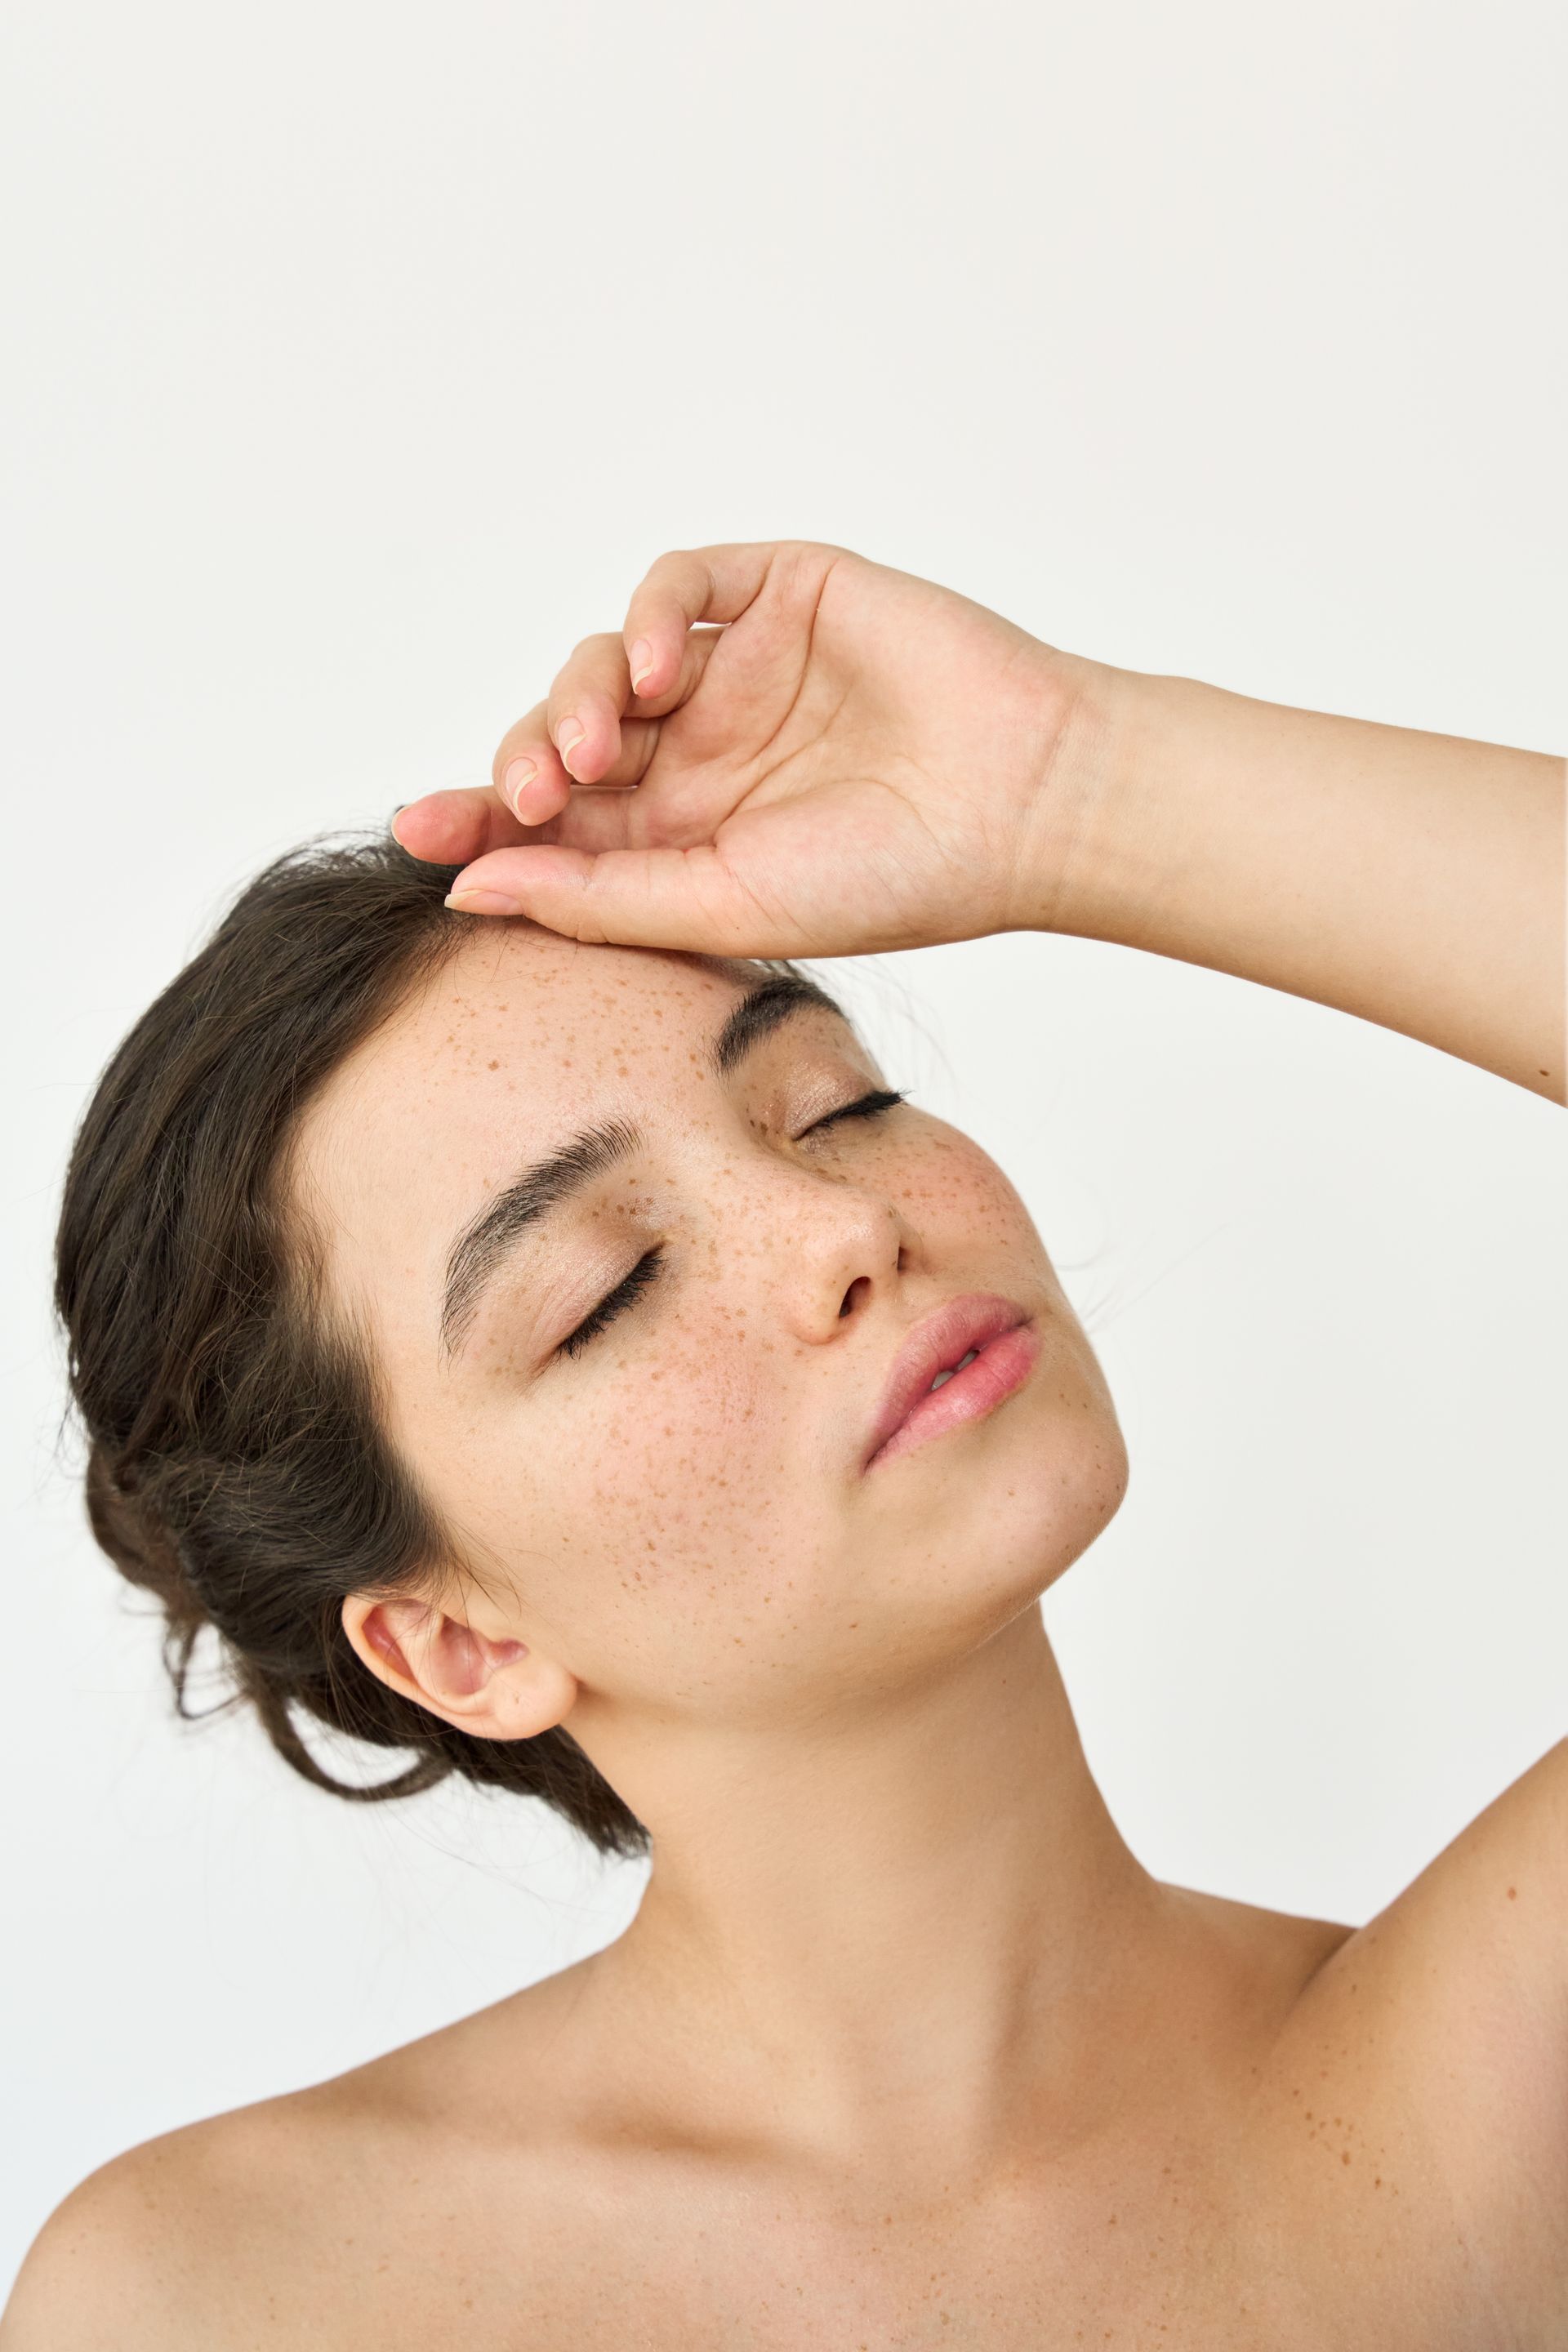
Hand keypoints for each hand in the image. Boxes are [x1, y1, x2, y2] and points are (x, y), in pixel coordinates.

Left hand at [391, 540, 1115, 957]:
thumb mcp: (725, 905)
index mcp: (680, 835)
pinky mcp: (778, 594)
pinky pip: (675, 584)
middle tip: (528, 797)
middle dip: (523, 763)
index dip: (482, 821)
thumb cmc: (894, 879)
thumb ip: (598, 898)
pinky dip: (645, 617)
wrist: (1023, 807)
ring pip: (604, 660)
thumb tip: (469, 892)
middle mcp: (698, 751)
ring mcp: (736, 670)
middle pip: (562, 738)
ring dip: (575, 696)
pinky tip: (655, 673)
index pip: (554, 822)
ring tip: (594, 748)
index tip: (421, 834)